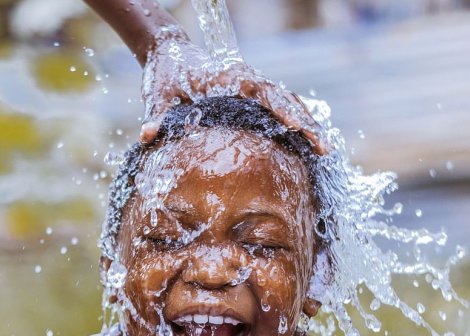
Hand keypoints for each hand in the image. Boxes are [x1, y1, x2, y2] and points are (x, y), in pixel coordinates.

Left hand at [140, 34, 326, 153]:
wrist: (168, 53)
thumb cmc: (165, 74)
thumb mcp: (158, 96)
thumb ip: (157, 116)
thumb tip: (147, 136)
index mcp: (230, 77)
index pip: (262, 92)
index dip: (281, 108)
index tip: (297, 125)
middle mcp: (246, 80)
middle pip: (285, 99)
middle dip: (306, 123)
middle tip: (323, 148)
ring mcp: (251, 86)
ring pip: (287, 102)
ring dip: (306, 123)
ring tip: (323, 149)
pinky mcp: (251, 95)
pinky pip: (280, 106)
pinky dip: (295, 120)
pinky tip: (306, 141)